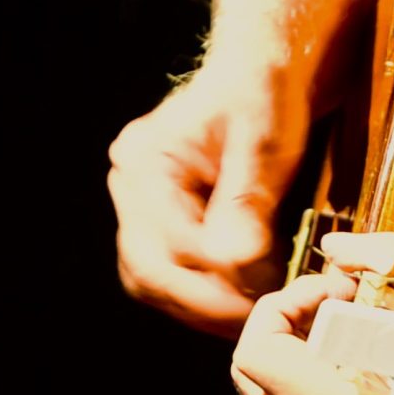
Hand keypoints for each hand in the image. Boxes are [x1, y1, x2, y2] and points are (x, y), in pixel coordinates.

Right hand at [107, 57, 311, 336]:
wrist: (261, 76)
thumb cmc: (263, 94)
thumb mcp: (264, 142)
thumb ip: (246, 201)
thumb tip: (237, 262)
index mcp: (144, 159)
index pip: (167, 239)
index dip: (214, 275)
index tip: (262, 291)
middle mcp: (129, 186)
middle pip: (147, 269)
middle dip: (203, 302)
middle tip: (256, 318)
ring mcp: (139, 207)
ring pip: (151, 281)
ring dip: (199, 307)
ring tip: (250, 314)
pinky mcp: (160, 224)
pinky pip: (167, 274)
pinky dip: (200, 295)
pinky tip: (239, 301)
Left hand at [230, 273, 393, 394]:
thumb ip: (384, 261)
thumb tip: (335, 249)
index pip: (256, 350)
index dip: (286, 303)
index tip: (339, 290)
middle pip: (254, 364)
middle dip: (290, 315)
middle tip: (341, 298)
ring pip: (274, 380)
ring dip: (304, 336)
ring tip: (358, 316)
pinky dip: (318, 359)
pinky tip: (368, 342)